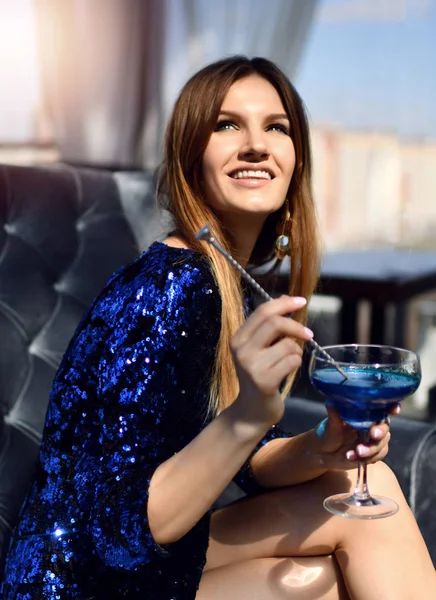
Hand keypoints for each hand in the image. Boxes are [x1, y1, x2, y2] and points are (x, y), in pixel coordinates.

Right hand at [230, 295, 312, 427]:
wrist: (251, 411)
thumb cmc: (259, 376)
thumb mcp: (258, 348)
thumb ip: (269, 326)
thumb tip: (286, 299)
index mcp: (238, 338)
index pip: (262, 312)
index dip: (284, 303)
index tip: (301, 301)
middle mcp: (241, 350)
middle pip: (275, 323)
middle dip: (296, 326)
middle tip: (309, 333)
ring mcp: (251, 366)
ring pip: (288, 344)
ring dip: (296, 351)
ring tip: (289, 361)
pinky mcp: (264, 381)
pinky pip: (292, 361)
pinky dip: (296, 363)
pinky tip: (288, 371)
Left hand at [316, 404, 399, 469]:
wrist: (324, 454)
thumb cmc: (328, 433)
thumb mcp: (331, 425)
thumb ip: (334, 416)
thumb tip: (331, 403)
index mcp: (363, 413)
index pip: (381, 408)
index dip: (391, 407)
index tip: (394, 410)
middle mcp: (372, 424)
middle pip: (385, 427)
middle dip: (381, 432)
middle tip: (373, 435)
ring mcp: (373, 439)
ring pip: (382, 443)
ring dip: (371, 449)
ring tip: (356, 452)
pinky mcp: (373, 453)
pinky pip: (378, 455)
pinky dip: (367, 458)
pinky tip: (352, 457)